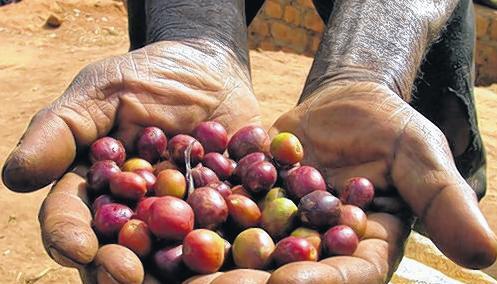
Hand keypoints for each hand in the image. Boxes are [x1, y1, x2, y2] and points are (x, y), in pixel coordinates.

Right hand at [3, 40, 259, 282]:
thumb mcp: (103, 91)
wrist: (210, 71)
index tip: (77, 249)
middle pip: (118, 249)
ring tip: (179, 282)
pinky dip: (225, 248)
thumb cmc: (150, 77)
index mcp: (97, 187)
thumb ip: (62, 130)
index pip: (72, 217)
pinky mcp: (223, 212)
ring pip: (168, 255)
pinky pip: (224, 234)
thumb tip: (15, 178)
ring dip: (170, 273)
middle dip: (118, 267)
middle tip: (127, 278)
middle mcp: (135, 211)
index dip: (68, 235)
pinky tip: (229, 262)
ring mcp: (181, 216)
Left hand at [180, 82, 496, 283]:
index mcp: (360, 250)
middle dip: (251, 281)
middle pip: (284, 274)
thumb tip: (485, 251)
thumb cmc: (389, 127)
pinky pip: (222, 215)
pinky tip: (167, 223)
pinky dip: (197, 219)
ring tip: (180, 266)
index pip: (343, 276)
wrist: (344, 102)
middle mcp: (314, 249)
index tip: (288, 283)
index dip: (319, 282)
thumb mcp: (422, 156)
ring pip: (245, 252)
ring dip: (213, 260)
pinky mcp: (248, 202)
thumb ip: (444, 201)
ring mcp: (277, 229)